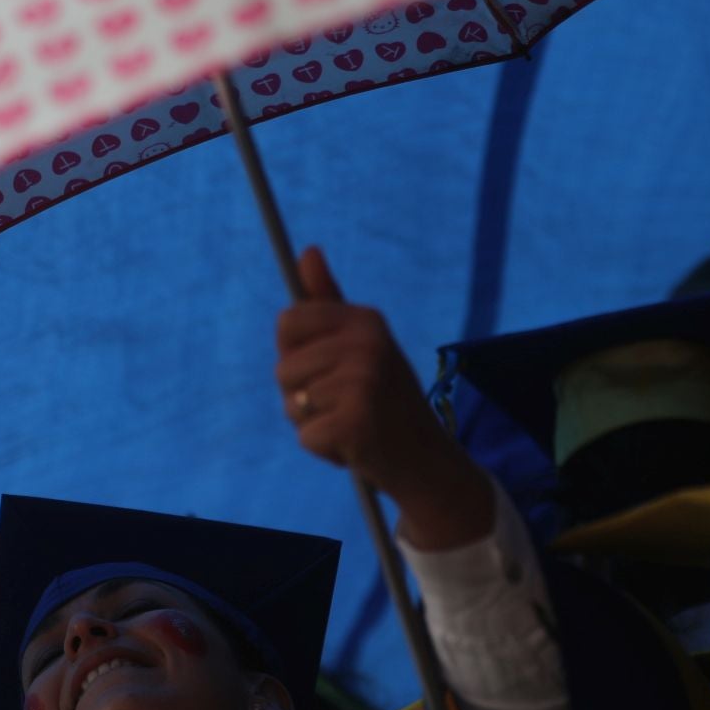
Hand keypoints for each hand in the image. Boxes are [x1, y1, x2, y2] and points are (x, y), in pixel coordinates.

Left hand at [276, 248, 492, 549]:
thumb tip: (307, 251)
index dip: (295, 352)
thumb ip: (327, 302)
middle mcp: (367, 344)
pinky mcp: (355, 423)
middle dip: (301, 394)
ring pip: (292, 404)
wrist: (426, 458)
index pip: (287, 323)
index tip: (325, 368)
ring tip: (350, 422)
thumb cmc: (384, 400)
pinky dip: (324, 449)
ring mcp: (362, 383)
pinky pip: (305, 436)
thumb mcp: (361, 345)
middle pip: (283, 368)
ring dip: (312, 423)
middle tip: (344, 403)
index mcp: (365, 319)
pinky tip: (355, 445)